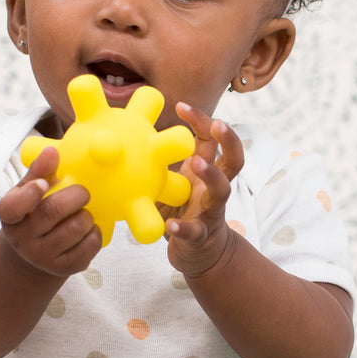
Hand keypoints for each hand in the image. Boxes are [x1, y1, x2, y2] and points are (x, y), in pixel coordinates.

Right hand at [0, 146, 101, 274]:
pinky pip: (90, 245)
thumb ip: (39, 171)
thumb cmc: (33, 213)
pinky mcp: (64, 268)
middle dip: (76, 195)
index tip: (42, 183)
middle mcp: (22, 239)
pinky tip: (88, 229)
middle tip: (82, 192)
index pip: (12, 207)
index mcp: (9, 216)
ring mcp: (42, 257)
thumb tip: (52, 152)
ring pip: (76, 228)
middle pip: (53, 211)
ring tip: (83, 212)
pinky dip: (95, 232)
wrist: (33, 254)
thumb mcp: (27, 192)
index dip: (29, 193)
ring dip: (88, 215)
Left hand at [165, 103, 243, 276]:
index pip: (212, 139)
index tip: (181, 105)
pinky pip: (194, 230)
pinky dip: (183, 227)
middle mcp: (214, 187)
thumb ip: (159, 160)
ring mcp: (211, 210)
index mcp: (206, 171)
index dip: (202, 120)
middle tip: (218, 124)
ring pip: (222, 190)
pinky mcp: (201, 235)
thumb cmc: (182, 209)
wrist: (198, 252)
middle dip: (229, 140)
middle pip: (234, 159)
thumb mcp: (173, 180)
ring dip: (212, 175)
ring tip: (198, 163)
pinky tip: (169, 225)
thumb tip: (122, 133)